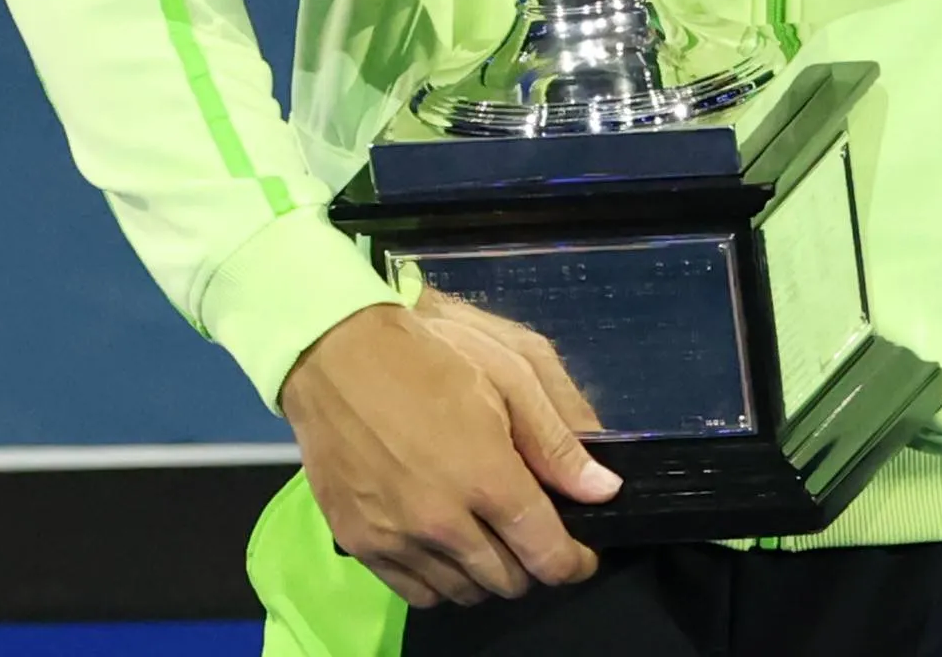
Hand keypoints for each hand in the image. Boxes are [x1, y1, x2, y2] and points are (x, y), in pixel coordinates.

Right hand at [277, 292, 620, 607]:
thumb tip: (603, 490)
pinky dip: (441, 580)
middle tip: (533, 534)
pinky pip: (414, 591)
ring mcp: (395, 537)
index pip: (546, 554)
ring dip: (487, 574)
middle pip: (507, 580)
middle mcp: (441, 522)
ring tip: (491, 538)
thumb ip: (557, 441)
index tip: (581, 555)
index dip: (573, 562)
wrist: (337, 350)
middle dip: (532, 564)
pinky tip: (446, 547)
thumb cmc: (435, 351)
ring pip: (462, 592)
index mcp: (487, 478)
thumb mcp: (514, 374)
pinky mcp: (359, 542)